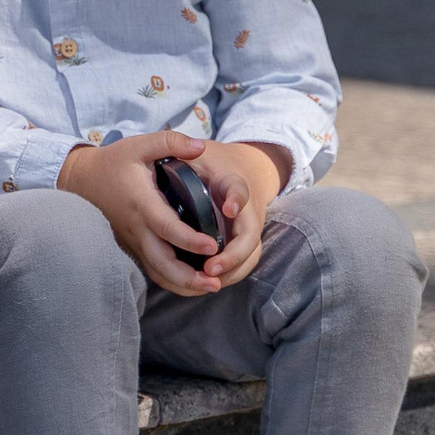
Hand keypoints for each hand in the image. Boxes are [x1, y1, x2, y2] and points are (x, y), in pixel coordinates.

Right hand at [57, 129, 220, 296]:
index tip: (213, 246)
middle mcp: (137, 228)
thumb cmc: (114, 162)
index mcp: (142, 202)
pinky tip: (193, 283)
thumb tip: (200, 146)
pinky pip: (152, 269)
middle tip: (216, 283)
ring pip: (157, 271)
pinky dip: (172, 280)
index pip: (166, 227)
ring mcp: (134, 241)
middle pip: (161, 262)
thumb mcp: (140, 144)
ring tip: (210, 287)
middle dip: (188, 277)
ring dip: (182, 284)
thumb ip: (171, 142)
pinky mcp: (133, 247)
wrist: (83, 180)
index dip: (189, 240)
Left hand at [184, 141, 285, 289]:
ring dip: (231, 272)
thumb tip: (183, 148)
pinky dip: (228, 277)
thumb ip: (184, 149)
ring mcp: (248, 229)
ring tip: (207, 281)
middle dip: (234, 256)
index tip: (229, 206)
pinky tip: (204, 285)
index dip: (236, 199)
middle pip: (251, 238)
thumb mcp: (200, 152)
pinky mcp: (242, 243)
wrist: (245, 170)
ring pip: (249, 258)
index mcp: (235, 183)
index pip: (240, 191)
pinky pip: (241, 265)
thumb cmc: (216, 162)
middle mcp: (247, 211)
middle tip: (211, 266)